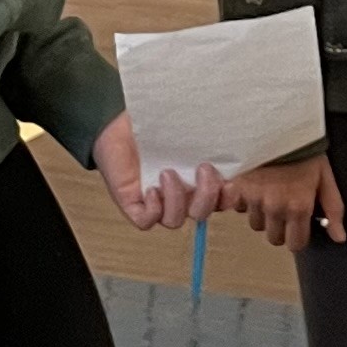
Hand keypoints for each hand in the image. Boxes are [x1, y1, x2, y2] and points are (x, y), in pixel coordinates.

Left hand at [91, 114, 225, 232]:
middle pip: (201, 213)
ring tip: (167, 172)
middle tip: (202, 169)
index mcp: (197, 181)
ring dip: (176, 200)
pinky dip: (153, 209)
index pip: (221, 200)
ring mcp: (157, 203)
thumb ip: (205, 135)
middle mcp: (180, 195)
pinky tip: (150, 189)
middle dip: (206, 196)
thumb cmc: (153, 125)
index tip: (230, 182)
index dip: (228, 198)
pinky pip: (146, 221)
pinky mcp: (133, 205)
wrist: (116, 124)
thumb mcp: (184, 127)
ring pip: (174, 221)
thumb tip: (225, 128)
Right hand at [224, 147, 342, 252]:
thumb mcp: (325, 177)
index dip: (299, 237)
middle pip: (275, 239)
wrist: (274, 126)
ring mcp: (254, 201)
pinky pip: (241, 209)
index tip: (300, 226)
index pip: (296, 244)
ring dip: (264, 216)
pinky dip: (248, 203)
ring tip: (271, 195)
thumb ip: (333, 208)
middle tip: (286, 210)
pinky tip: (256, 188)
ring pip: (257, 225)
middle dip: (282, 229)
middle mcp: (274, 209)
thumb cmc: (303, 149)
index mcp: (298, 208)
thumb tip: (339, 236)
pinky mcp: (237, 191)